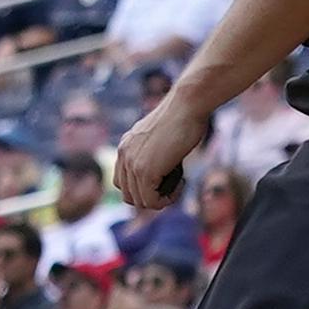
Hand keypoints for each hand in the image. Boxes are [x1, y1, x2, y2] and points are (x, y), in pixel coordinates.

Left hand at [109, 94, 200, 214]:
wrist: (186, 106)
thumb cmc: (181, 119)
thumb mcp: (160, 138)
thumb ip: (152, 153)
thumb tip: (161, 171)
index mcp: (125, 147)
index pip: (123, 183)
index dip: (144, 188)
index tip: (165, 180)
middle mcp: (123, 155)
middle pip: (130, 195)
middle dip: (152, 197)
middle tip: (173, 185)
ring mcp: (132, 163)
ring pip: (141, 201)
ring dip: (162, 199)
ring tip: (178, 182)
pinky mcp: (144, 170)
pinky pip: (151, 201)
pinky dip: (168, 199)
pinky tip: (181, 181)